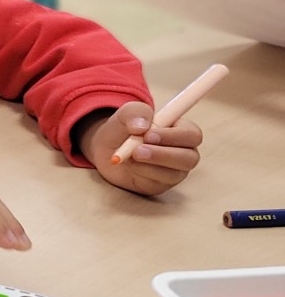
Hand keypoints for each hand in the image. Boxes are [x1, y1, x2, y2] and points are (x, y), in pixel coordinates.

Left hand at [77, 103, 201, 196]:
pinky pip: (159, 183)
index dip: (174, 136)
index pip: (192, 135)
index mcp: (181, 130)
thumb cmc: (123, 129)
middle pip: (190, 158)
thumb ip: (135, 112)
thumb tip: (142, 126)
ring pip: (175, 173)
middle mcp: (183, 151)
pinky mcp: (162, 184)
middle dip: (164, 154)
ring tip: (131, 156)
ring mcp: (174, 170)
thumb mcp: (125, 114)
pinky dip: (143, 173)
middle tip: (138, 150)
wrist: (105, 151)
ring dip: (151, 165)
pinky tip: (131, 166)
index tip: (149, 135)